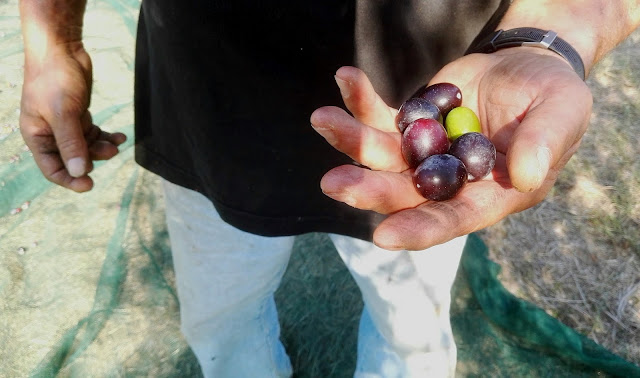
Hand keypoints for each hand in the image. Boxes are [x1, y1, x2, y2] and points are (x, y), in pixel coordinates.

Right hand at [19, 43, 126, 191]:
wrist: (61, 49)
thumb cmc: (54, 79)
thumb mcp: (63, 114)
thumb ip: (71, 143)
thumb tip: (78, 171)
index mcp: (37, 136)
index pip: (52, 169)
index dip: (70, 179)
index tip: (90, 185)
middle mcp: (50, 134)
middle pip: (73, 159)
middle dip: (92, 159)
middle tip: (110, 153)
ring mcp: (65, 125)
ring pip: (86, 147)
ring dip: (102, 148)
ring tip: (117, 143)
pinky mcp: (78, 115)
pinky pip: (94, 134)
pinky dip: (107, 137)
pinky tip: (120, 137)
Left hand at [311, 49, 591, 250]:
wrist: (527, 64)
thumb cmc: (553, 95)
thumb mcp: (563, 112)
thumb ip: (546, 143)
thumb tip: (525, 177)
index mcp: (489, 194)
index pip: (453, 219)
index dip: (420, 229)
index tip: (382, 236)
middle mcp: (450, 182)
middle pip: (404, 193)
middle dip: (369, 189)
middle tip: (332, 182)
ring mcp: (425, 154)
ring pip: (382, 157)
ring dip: (352, 141)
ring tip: (323, 119)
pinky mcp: (410, 125)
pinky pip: (380, 118)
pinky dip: (360, 102)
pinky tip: (346, 79)